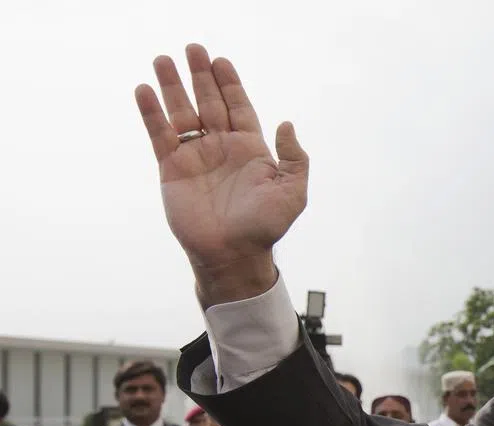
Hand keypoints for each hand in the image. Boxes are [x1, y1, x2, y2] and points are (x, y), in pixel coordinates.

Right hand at [135, 44, 308, 304]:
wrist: (233, 254)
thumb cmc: (265, 227)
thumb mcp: (292, 193)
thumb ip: (295, 158)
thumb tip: (286, 123)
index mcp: (250, 149)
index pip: (239, 107)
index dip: (230, 84)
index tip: (220, 61)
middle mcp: (221, 148)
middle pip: (209, 102)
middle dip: (201, 76)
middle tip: (193, 48)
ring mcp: (195, 156)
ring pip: (182, 112)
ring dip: (173, 86)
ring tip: (163, 59)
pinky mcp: (172, 169)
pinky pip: (160, 135)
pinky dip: (151, 113)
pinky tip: (144, 90)